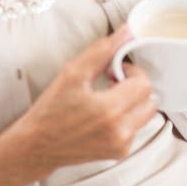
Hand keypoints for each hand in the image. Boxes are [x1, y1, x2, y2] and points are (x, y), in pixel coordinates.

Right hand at [16, 27, 157, 175]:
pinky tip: (105, 116)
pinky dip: (127, 118)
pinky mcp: (118, 153)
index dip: (131, 71)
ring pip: (146, 114)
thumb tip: (127, 32)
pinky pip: (136, 128)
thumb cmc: (51, 109)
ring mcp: (121, 145)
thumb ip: (103, 50)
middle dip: (134, 86)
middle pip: (150, 99)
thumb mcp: (73, 72)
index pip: (144, 83)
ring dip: (133, 102)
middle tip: (112, 84)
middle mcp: (120, 132)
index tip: (113, 71)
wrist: (36, 147)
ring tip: (108, 99)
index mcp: (110, 110)